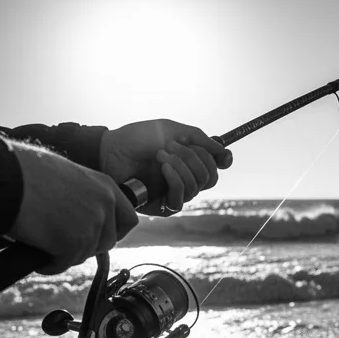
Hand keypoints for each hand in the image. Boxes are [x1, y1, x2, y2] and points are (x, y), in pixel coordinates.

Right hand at [7, 143, 138, 274]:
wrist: (7, 179)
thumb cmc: (27, 173)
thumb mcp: (68, 177)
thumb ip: (84, 197)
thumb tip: (80, 217)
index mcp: (106, 186)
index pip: (129, 219)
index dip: (114, 232)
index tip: (98, 237)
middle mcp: (104, 205)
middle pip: (107, 242)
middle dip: (86, 246)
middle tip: (60, 240)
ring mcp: (91, 225)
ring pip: (84, 255)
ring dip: (64, 254)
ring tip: (41, 240)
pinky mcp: (73, 243)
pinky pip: (63, 264)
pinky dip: (48, 263)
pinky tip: (34, 248)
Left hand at [99, 119, 232, 215]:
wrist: (112, 149)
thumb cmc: (139, 138)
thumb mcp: (173, 130)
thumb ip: (201, 140)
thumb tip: (226, 154)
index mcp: (187, 161)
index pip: (214, 168)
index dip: (220, 161)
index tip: (222, 156)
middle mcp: (182, 179)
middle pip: (210, 178)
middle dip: (195, 158)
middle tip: (172, 146)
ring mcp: (171, 193)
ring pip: (196, 188)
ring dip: (182, 166)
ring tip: (161, 154)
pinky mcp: (160, 206)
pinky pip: (180, 199)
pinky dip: (176, 180)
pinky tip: (163, 168)